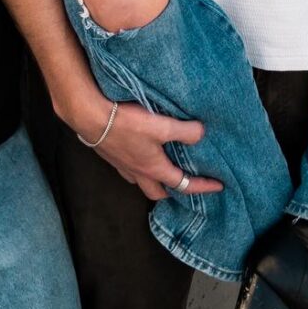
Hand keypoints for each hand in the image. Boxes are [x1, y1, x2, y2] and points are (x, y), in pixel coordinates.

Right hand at [64, 91, 222, 205]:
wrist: (89, 116)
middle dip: (173, 191)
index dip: (202, 186)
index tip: (218, 186)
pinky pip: (127, 168)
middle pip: (158, 192)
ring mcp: (122, 166)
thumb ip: (185, 131)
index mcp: (154, 169)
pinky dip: (137, 166)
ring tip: (163, 167)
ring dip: (153, 179)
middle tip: (184, 183)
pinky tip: (139, 152)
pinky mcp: (110, 155)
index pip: (183, 185)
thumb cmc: (126, 123)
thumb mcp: (162, 126)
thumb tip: (201, 134)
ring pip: (140, 181)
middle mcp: (138, 172)